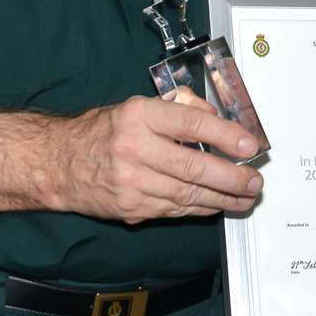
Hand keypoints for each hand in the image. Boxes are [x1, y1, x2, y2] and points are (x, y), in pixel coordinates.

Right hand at [50, 95, 263, 222]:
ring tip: (245, 196)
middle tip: (254, 181)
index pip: (191, 125)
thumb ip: (178, 111)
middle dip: (231, 177)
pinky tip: (218, 204)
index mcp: (139, 116)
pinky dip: (200, 207)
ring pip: (188, 194)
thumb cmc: (104, 131)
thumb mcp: (138, 107)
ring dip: (223, 198)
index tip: (250, 145)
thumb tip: (218, 123)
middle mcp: (134, 149)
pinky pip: (176, 208)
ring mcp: (132, 183)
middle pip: (194, 167)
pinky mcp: (132, 208)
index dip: (226, 136)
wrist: (60, 163)